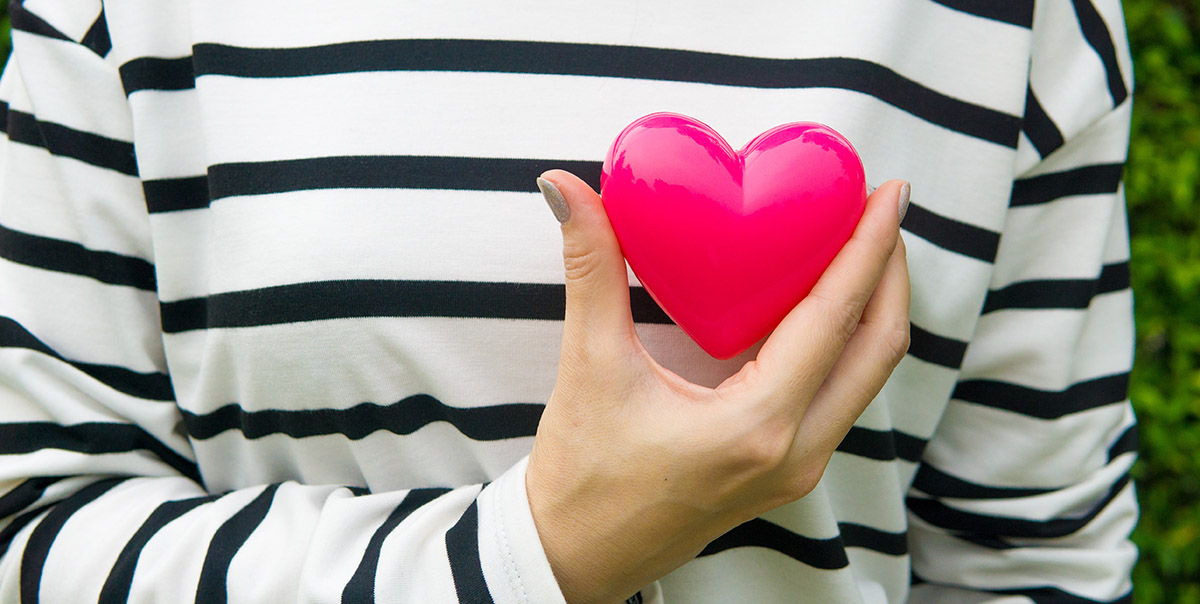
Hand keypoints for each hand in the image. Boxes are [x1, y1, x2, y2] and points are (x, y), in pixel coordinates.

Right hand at [527, 171, 910, 603]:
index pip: (834, 319)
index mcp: (756, 426)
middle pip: (878, 349)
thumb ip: (591, 271)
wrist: (576, 556)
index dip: (868, 248)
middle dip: (889, 272)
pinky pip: (841, 397)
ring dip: (872, 309)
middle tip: (882, 210)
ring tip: (861, 248)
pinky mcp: (786, 473)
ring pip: (866, 377)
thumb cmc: (582, 479)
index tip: (888, 193)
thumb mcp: (589, 367)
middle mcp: (795, 453)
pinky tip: (821, 307)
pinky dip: (846, 344)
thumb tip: (566, 188)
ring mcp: (797, 469)